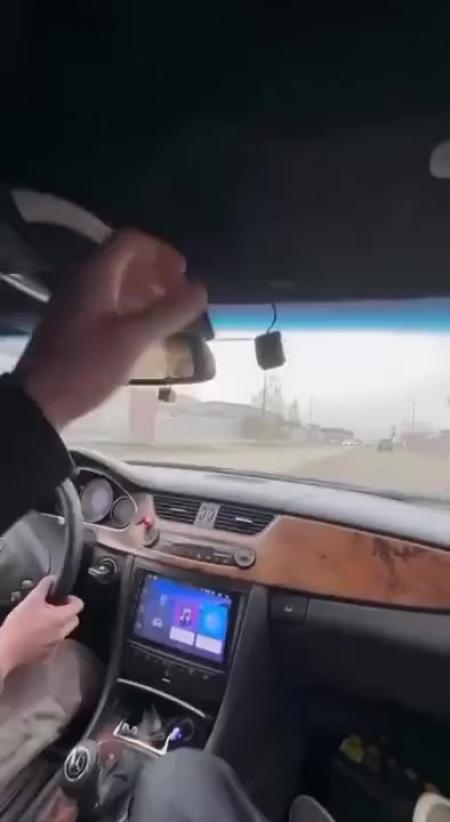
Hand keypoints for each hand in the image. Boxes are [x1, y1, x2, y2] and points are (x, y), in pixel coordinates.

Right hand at [0, 576, 83, 678]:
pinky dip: (49, 637)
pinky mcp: (47, 654)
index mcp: (62, 617)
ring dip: (58, 624)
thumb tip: (52, 579)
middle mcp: (63, 632)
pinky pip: (54, 642)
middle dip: (67, 612)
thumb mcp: (31, 599)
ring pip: (64, 631)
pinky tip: (36, 634)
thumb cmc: (20, 623)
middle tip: (52, 607)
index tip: (61, 597)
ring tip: (42, 620)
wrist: (7, 649)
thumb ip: (45, 586)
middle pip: (74, 619)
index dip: (72, 598)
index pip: (79, 605)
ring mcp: (56, 645)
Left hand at [14, 230, 206, 428]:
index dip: (161, 252)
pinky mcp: (74, 324)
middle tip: (181, 295)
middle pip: (124, 260)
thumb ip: (169, 312)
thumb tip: (202, 288)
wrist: (40, 400)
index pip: (131, 241)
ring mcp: (76, 302)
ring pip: (116, 283)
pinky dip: (131, 307)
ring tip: (170, 314)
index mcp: (95, 275)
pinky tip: (146, 330)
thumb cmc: (87, 365)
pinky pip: (107, 303)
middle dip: (156, 272)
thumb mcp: (134, 339)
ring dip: (146, 291)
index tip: (184, 274)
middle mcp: (83, 280)